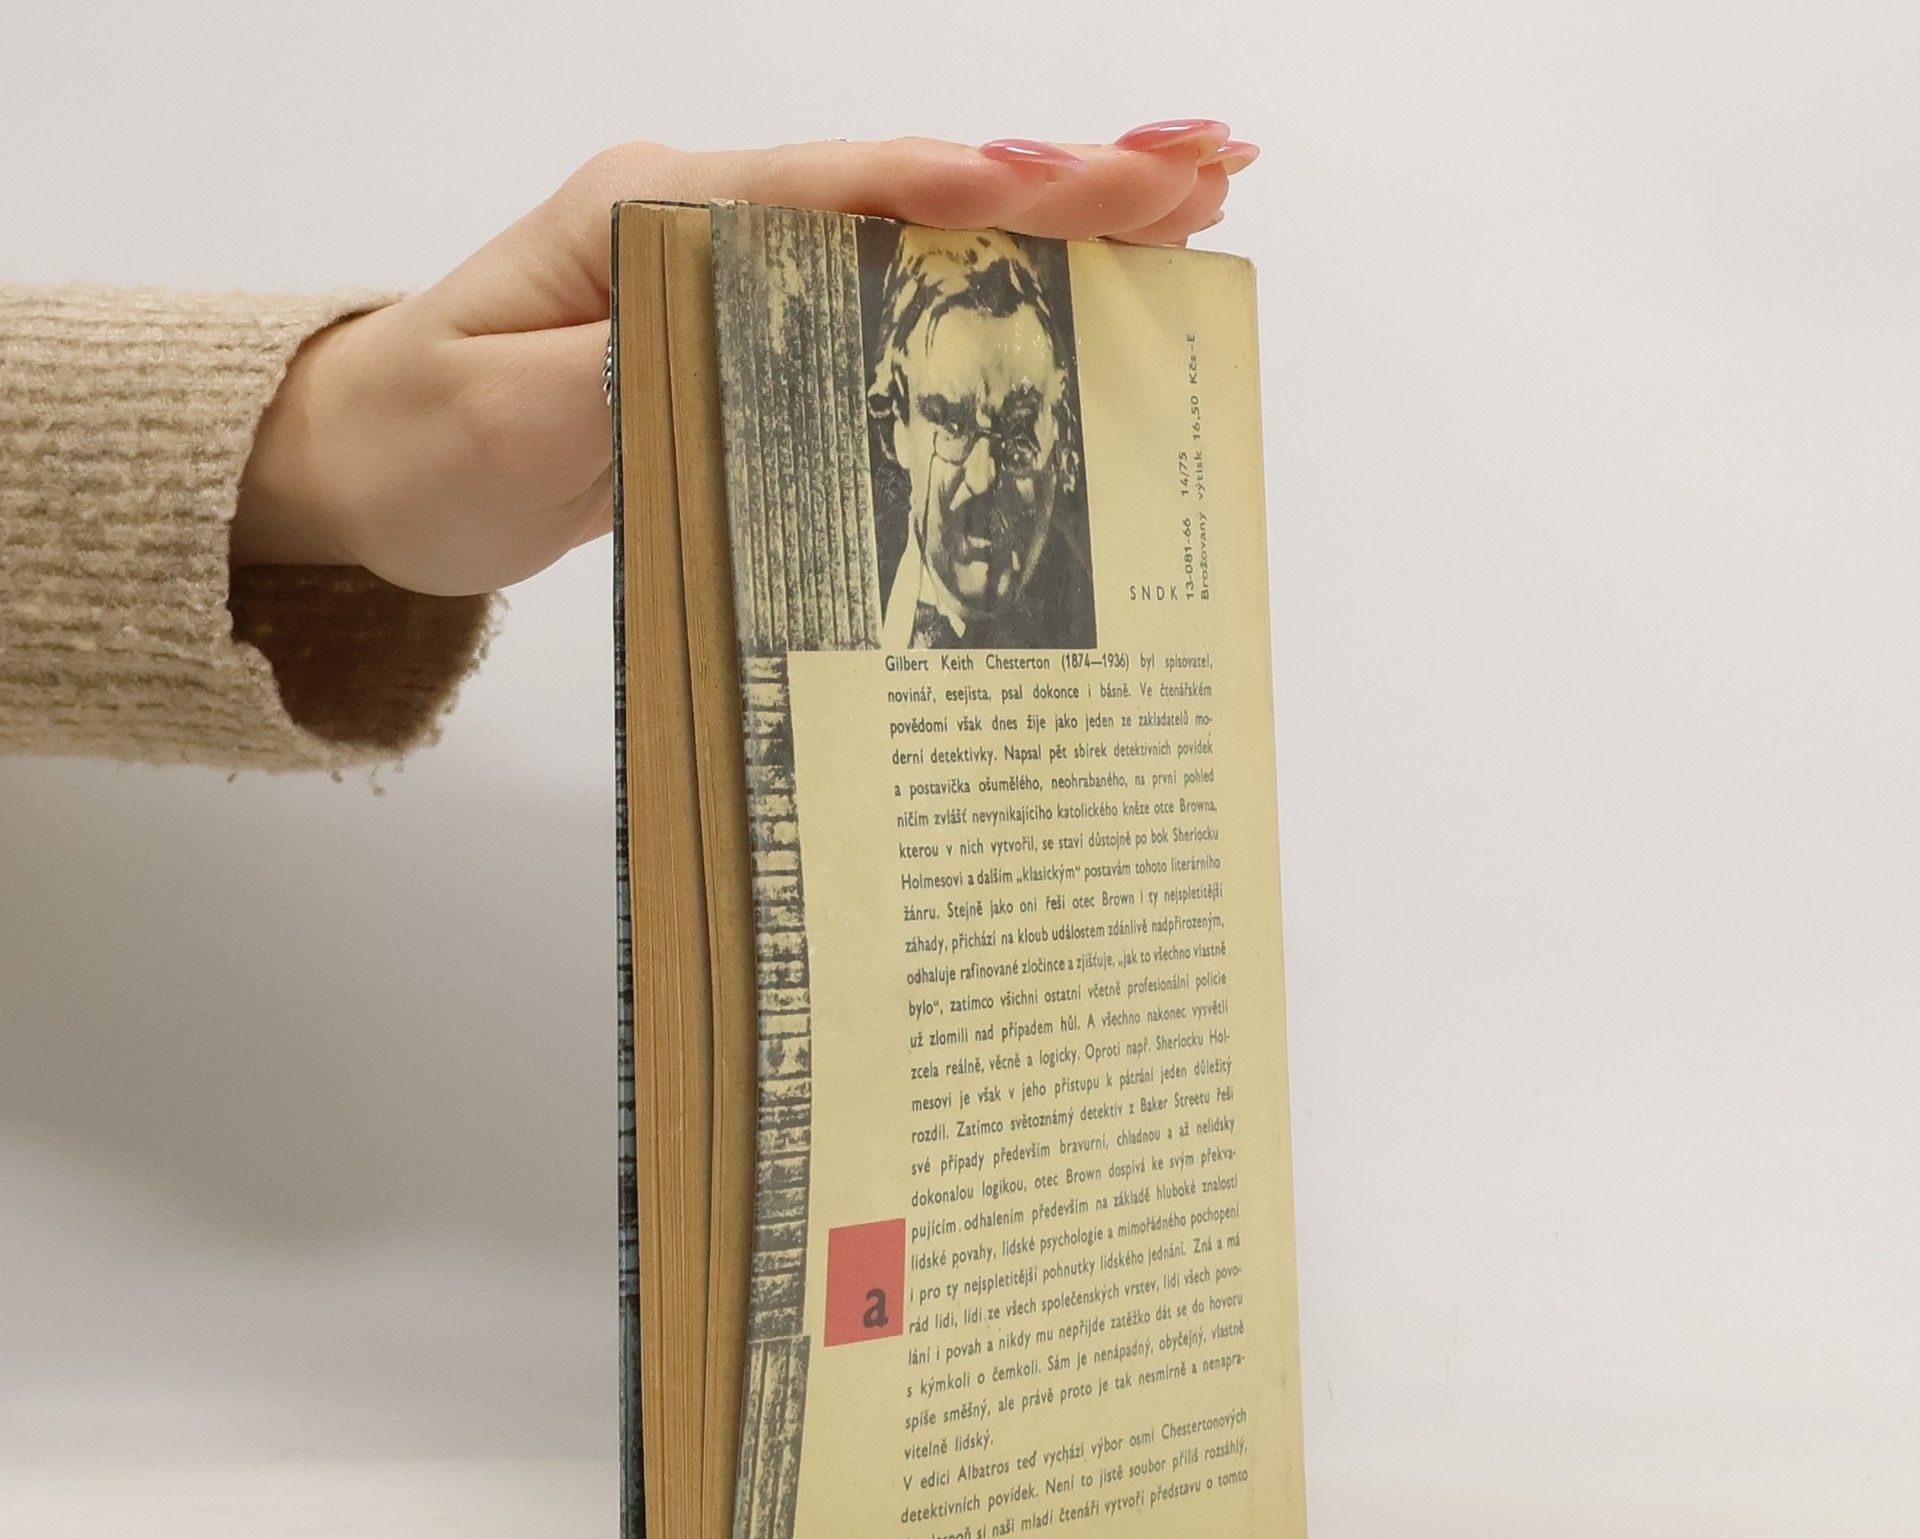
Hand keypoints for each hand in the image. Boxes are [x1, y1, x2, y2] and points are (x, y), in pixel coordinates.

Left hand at [231, 124, 1259, 596]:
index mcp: (656, 214)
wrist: (369, 467)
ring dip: (1057, 221)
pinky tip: (1079, 287)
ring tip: (1191, 200)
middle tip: (1201, 166)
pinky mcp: (755, 337)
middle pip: (908, 192)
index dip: (954, 190)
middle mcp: (715, 224)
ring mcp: (741, 275)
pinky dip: (994, 289)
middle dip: (1059, 181)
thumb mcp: (512, 412)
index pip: (830, 190)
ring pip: (919, 238)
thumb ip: (639, 358)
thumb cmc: (423, 438)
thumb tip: (771, 324)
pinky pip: (894, 302)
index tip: (1065, 185)